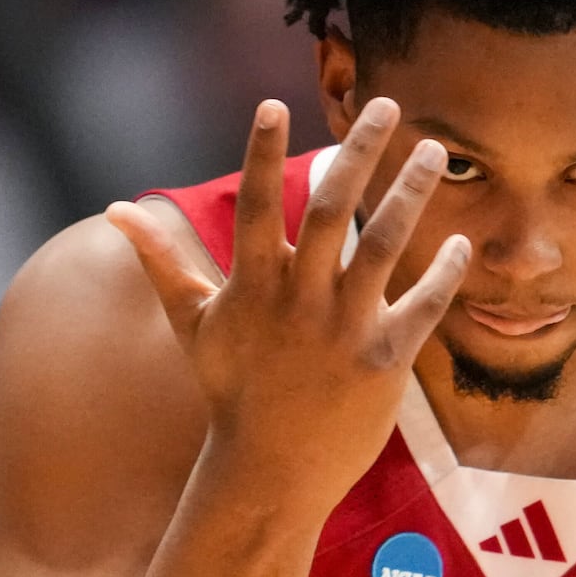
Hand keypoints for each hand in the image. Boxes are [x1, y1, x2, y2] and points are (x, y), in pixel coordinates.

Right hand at [105, 98, 468, 514]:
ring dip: (411, 193)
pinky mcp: (383, 361)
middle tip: (385, 103)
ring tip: (433, 152)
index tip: (274, 102)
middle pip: (333, 208)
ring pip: (384, 245)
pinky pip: (422, 306)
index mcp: (255, 285)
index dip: (262, 153)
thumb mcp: (193, 325)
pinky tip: (459, 242)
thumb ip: (163, 261)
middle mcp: (300, 300)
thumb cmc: (232, 394)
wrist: (269, 473)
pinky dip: (443, 273)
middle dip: (360, 151)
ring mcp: (343, 329)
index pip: (258, 204)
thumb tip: (116, 210)